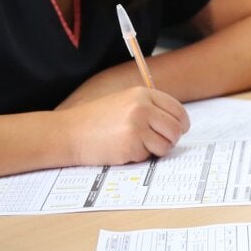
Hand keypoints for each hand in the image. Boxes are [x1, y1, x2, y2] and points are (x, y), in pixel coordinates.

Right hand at [63, 87, 189, 164]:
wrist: (70, 133)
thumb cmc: (95, 120)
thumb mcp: (123, 102)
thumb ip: (149, 108)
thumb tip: (176, 123)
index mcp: (142, 94)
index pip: (177, 110)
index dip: (181, 123)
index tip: (179, 130)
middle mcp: (142, 108)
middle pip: (176, 128)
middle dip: (171, 139)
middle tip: (158, 143)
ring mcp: (137, 127)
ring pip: (166, 145)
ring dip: (156, 150)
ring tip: (137, 145)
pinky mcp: (131, 145)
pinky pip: (148, 156)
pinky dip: (139, 156)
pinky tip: (122, 149)